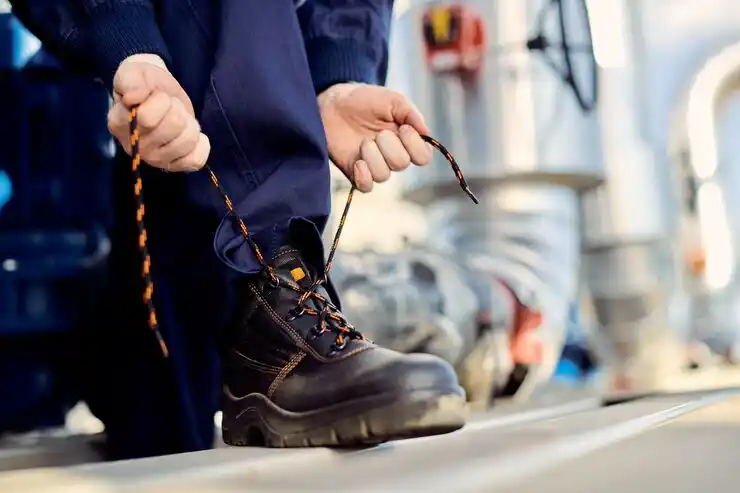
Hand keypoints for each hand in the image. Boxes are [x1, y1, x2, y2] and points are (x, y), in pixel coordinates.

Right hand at [107, 54, 209, 171]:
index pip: (148, 118)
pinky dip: (200, 145)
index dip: (161, 100)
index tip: (157, 95)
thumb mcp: (133, 73)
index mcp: (119, 123)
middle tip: (170, 106)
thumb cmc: (144, 84)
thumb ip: (130, 81)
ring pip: (188, 141)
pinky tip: (191, 135)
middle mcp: (135, 147)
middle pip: (174, 125)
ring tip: (179, 118)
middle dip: (177, 108)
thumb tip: (133, 98)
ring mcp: (155, 160)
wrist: (157, 94)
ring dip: (189, 124)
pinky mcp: (174, 166)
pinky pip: (197, 160)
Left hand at [318, 83, 432, 191]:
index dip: (414, 145)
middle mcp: (393, 156)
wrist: (334, 104)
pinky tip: (357, 161)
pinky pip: (367, 186)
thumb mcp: (392, 100)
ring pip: (383, 175)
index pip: (423, 157)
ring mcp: (375, 166)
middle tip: (378, 132)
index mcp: (406, 140)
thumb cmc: (365, 100)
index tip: (403, 128)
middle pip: (402, 164)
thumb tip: (426, 132)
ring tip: (364, 142)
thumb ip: (411, 113)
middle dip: (389, 146)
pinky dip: (363, 176)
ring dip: (372, 156)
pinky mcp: (357, 173)